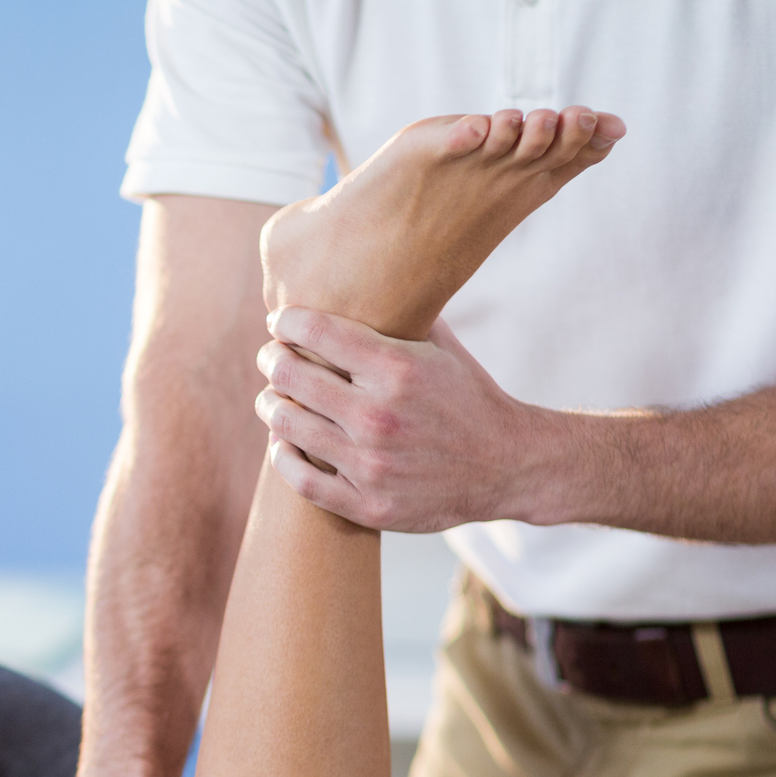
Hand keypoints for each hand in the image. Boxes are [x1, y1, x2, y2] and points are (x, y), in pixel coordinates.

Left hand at [254, 307, 567, 530]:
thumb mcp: (441, 347)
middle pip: (290, 375)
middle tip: (271, 356)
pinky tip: (283, 440)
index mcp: (398, 369)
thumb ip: (401, 313)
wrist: (505, 466)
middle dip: (272, 358)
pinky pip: (300, 479)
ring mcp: (371, 465)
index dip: (286, 321)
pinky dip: (283, 455)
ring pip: (286, 425)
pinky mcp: (367, 505)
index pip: (315, 331)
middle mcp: (380, 416)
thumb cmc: (466, 397)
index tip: (280, 321)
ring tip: (272, 396)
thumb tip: (360, 271)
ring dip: (270, 404)